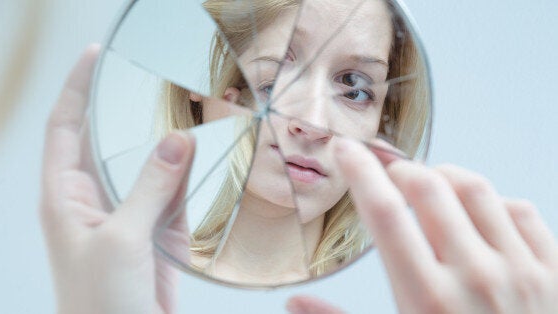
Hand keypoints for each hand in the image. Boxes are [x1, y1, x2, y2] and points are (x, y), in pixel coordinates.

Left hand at [40, 45, 194, 313]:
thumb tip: (176, 141)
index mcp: (65, 198)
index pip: (63, 127)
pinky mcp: (149, 235)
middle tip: (157, 83)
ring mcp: (123, 218)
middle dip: (128, 114)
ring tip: (187, 117)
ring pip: (142, 169)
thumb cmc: (98, 304)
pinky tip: (199, 165)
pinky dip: (182, 181)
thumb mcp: (121, 238)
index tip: (96, 55)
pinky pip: (166, 197)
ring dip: (163, 148)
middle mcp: (91, 202)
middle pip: (106, 143)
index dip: (75, 88)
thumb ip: (149, 187)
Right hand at [287, 139, 557, 312]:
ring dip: (445, 176)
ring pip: (477, 189)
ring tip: (429, 186)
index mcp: (425, 299)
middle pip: (428, 187)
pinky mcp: (556, 274)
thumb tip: (292, 304)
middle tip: (386, 173)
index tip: (345, 150)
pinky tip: (478, 214)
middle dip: (399, 169)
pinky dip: (495, 200)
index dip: (359, 171)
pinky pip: (523, 211)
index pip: (383, 212)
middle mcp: (474, 277)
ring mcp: (522, 272)